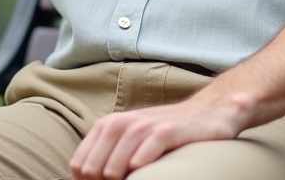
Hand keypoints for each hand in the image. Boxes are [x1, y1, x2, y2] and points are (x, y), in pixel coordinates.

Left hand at [69, 96, 244, 179]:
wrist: (205, 112)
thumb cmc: (163, 133)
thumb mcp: (130, 140)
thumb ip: (108, 156)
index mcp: (108, 126)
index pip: (80, 164)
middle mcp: (123, 123)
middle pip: (95, 165)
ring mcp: (147, 125)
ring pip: (119, 157)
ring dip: (118, 176)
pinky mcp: (170, 130)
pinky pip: (151, 144)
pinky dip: (143, 160)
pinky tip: (141, 169)